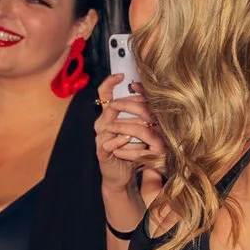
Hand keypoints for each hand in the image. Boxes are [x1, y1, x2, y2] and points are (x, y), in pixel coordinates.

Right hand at [93, 73, 167, 194]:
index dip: (109, 82)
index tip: (121, 75)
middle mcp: (101, 124)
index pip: (104, 93)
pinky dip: (120, 141)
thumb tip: (149, 93)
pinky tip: (129, 139)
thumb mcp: (138, 127)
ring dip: (129, 126)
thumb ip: (140, 111)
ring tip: (143, 128)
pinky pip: (108, 143)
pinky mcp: (102, 152)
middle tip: (146, 109)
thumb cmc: (129, 149)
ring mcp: (100, 138)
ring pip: (110, 125)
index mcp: (108, 116)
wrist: (122, 174)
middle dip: (129, 106)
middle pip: (110, 107)